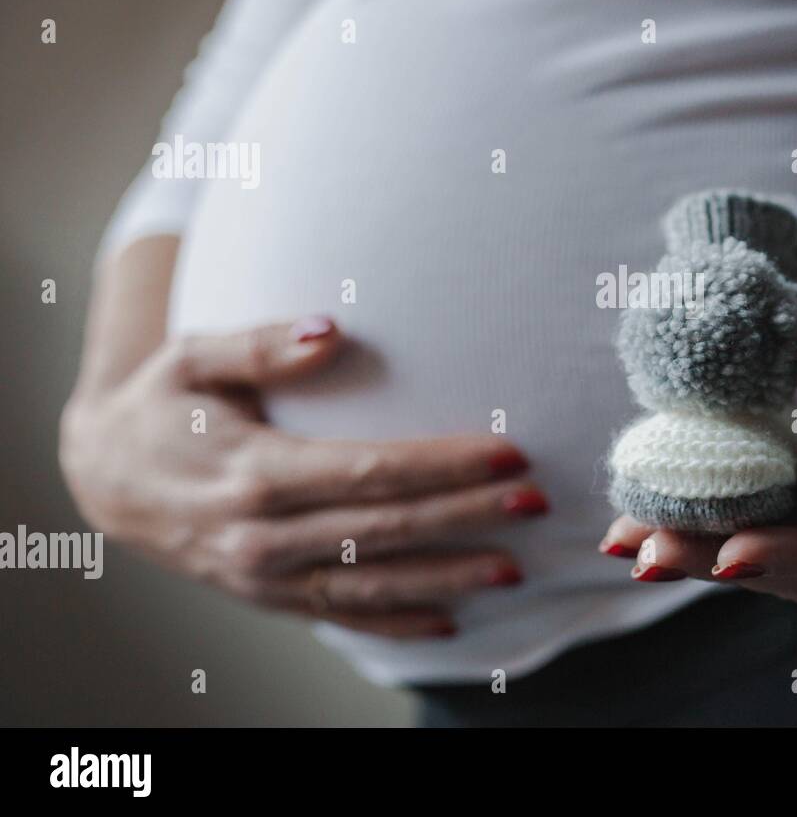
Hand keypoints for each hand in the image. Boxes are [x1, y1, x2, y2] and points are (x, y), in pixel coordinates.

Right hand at [60, 317, 545, 638]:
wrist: (104, 478)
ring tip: (514, 568)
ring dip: (448, 576)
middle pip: (386, 529)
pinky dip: (396, 621)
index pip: (370, 471)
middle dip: (467, 516)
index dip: (444, 464)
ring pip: (373, 584)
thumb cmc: (161, 406)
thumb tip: (333, 330)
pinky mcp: (267, 598)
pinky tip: (450, 620)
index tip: (507, 453)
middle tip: (536, 502)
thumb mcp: (193, 359)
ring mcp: (264, 577)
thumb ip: (263, 345)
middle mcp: (261, 537)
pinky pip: (341, 616)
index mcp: (253, 473)